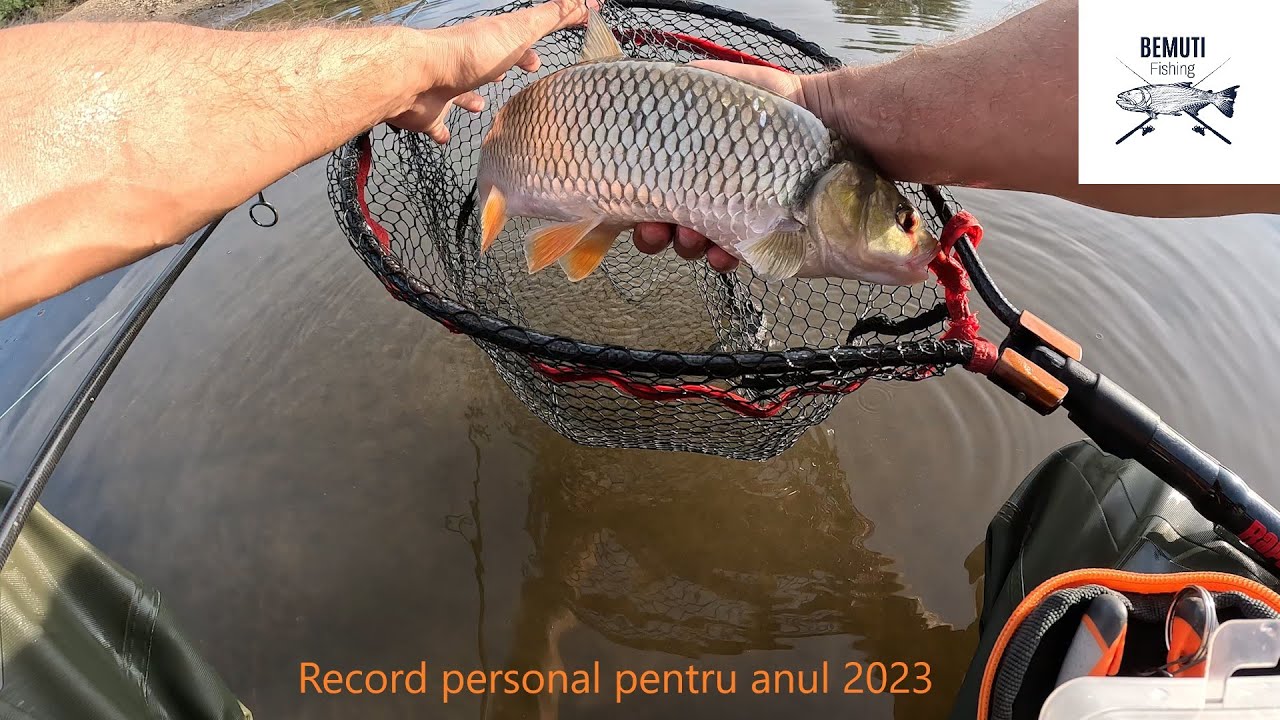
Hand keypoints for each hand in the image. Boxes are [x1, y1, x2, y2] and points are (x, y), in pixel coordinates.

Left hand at [390, 0, 589, 142]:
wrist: (419, 77)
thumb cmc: (470, 54)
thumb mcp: (519, 31)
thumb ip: (550, 17)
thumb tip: (586, 2)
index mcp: (489, 41)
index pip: (516, 39)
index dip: (531, 45)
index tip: (539, 60)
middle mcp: (467, 62)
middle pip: (489, 63)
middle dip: (504, 68)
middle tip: (520, 75)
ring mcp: (446, 87)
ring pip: (462, 91)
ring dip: (472, 97)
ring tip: (483, 106)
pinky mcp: (430, 112)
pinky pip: (437, 122)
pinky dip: (442, 129)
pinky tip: (447, 137)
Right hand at [632, 60, 815, 272]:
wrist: (849, 131)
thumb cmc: (795, 107)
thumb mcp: (743, 86)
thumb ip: (703, 83)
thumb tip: (672, 81)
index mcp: (701, 161)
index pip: (657, 186)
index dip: (639, 202)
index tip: (634, 208)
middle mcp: (717, 189)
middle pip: (670, 219)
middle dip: (657, 231)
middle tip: (657, 230)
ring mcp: (742, 216)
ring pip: (698, 242)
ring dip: (686, 246)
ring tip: (692, 240)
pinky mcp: (769, 238)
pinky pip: (738, 256)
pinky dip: (723, 258)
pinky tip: (722, 254)